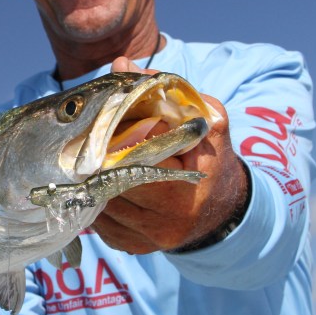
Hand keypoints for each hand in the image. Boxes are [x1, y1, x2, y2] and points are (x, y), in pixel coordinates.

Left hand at [94, 58, 249, 253]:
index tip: (105, 122)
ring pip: (99, 204)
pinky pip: (101, 222)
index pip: (132, 161)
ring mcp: (148, 240)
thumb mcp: (206, 120)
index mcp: (185, 190)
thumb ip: (169, 90)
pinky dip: (97, 200)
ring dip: (92, 179)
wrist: (226, 209)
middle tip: (89, 139)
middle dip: (98, 159)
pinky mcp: (133, 248)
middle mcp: (166, 222)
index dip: (113, 139)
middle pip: (110, 184)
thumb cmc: (214, 159)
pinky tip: (103, 183)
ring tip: (94, 158)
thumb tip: (122, 65)